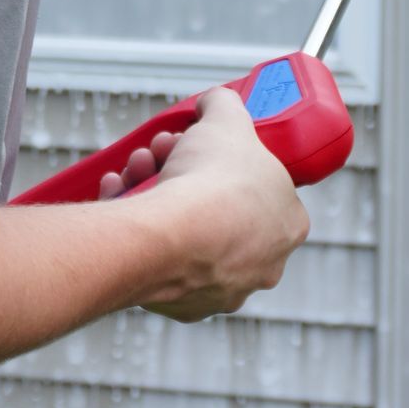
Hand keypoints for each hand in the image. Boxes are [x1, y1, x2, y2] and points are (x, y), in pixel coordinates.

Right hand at [99, 88, 308, 321]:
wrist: (172, 237)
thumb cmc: (212, 179)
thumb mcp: (226, 116)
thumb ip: (225, 104)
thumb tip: (216, 102)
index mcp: (288, 223)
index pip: (263, 187)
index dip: (226, 159)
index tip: (200, 145)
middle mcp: (264, 263)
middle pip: (219, 208)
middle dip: (185, 174)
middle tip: (161, 152)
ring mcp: (224, 288)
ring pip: (186, 234)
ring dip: (155, 195)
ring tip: (133, 171)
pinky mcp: (185, 305)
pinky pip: (159, 261)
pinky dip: (139, 230)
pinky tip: (120, 202)